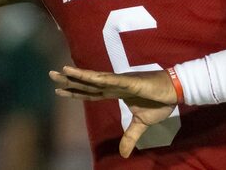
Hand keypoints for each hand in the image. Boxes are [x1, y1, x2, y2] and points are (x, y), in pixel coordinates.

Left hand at [49, 66, 177, 157]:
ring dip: (78, 75)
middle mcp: (114, 84)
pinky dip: (98, 79)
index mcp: (115, 92)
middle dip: (69, 79)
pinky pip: (111, 80)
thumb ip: (130, 136)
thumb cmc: (159, 102)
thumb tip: (123, 154)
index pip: (90, 92)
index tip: (59, 89)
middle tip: (51, 75)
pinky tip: (86, 76)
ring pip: (94, 79)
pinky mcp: (129, 82)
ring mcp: (120, 81)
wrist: (174, 92)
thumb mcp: (141, 124)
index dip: (75, 91)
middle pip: (87, 83)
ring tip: (62, 71)